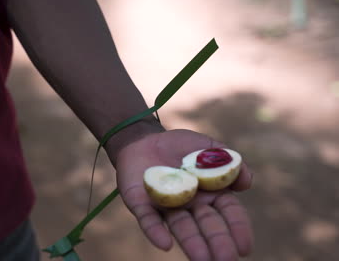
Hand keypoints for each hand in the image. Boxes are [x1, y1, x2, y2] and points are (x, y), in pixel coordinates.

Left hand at [115, 129, 253, 260]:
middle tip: (226, 260)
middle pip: (207, 226)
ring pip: (181, 228)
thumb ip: (230, 162)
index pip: (229, 214)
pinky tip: (164, 244)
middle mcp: (191, 206)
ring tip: (202, 260)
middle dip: (218, 243)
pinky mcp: (143, 205)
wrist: (144, 140)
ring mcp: (167, 207)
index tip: (244, 248)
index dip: (238, 229)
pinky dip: (156, 232)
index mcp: (211, 194)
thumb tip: (246, 183)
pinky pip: (149, 220)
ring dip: (192, 244)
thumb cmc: (180, 146)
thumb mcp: (209, 148)